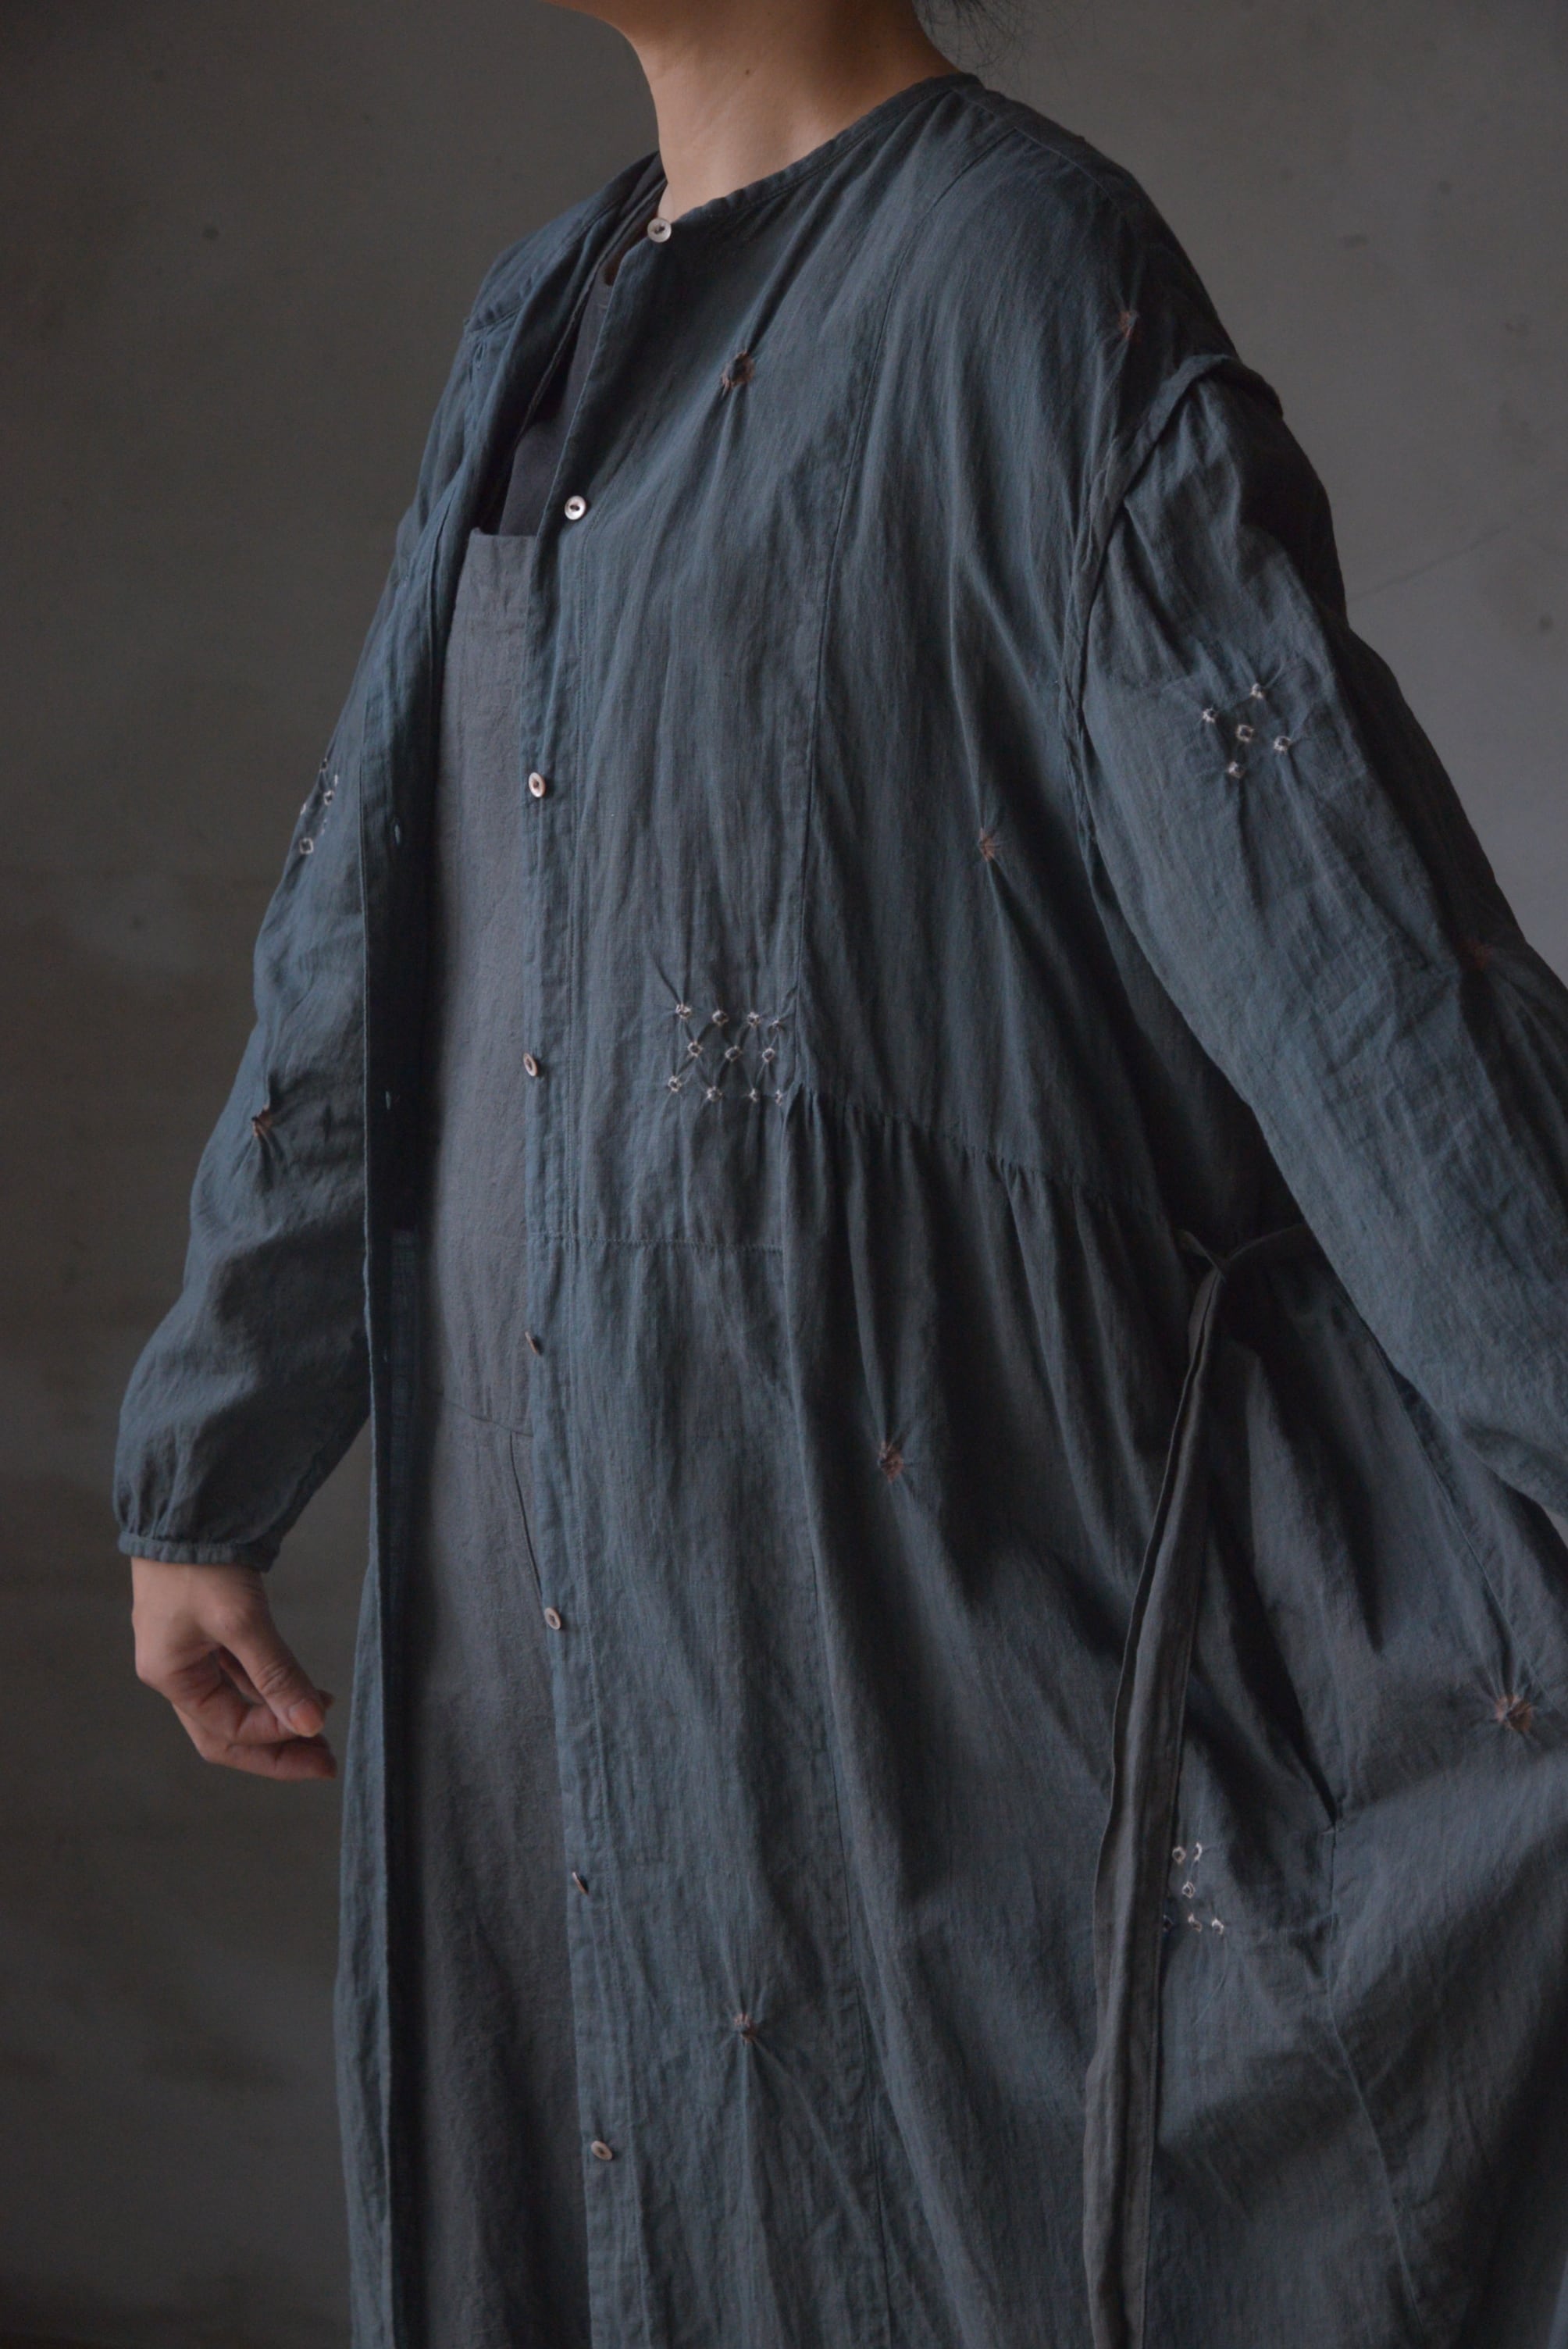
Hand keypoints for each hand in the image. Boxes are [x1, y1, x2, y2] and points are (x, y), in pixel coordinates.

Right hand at [131, 1559, 335, 1780]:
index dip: (274, 1736)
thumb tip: (312, 1724)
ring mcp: (189, 1651)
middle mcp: (175, 1672)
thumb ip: (276, 1675)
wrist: (187, 1507)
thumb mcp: (241, 1621)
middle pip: (226, 1731)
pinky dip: (269, 1686)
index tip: (318, 1729)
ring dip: (276, 1718)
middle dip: (275, 1748)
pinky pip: (239, 1675)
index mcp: (171, 1677)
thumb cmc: (201, 1563)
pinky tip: (303, 1689)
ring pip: (235, 1703)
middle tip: (325, 1761)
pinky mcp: (206, 1630)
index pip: (226, 1730)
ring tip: (323, 1725)